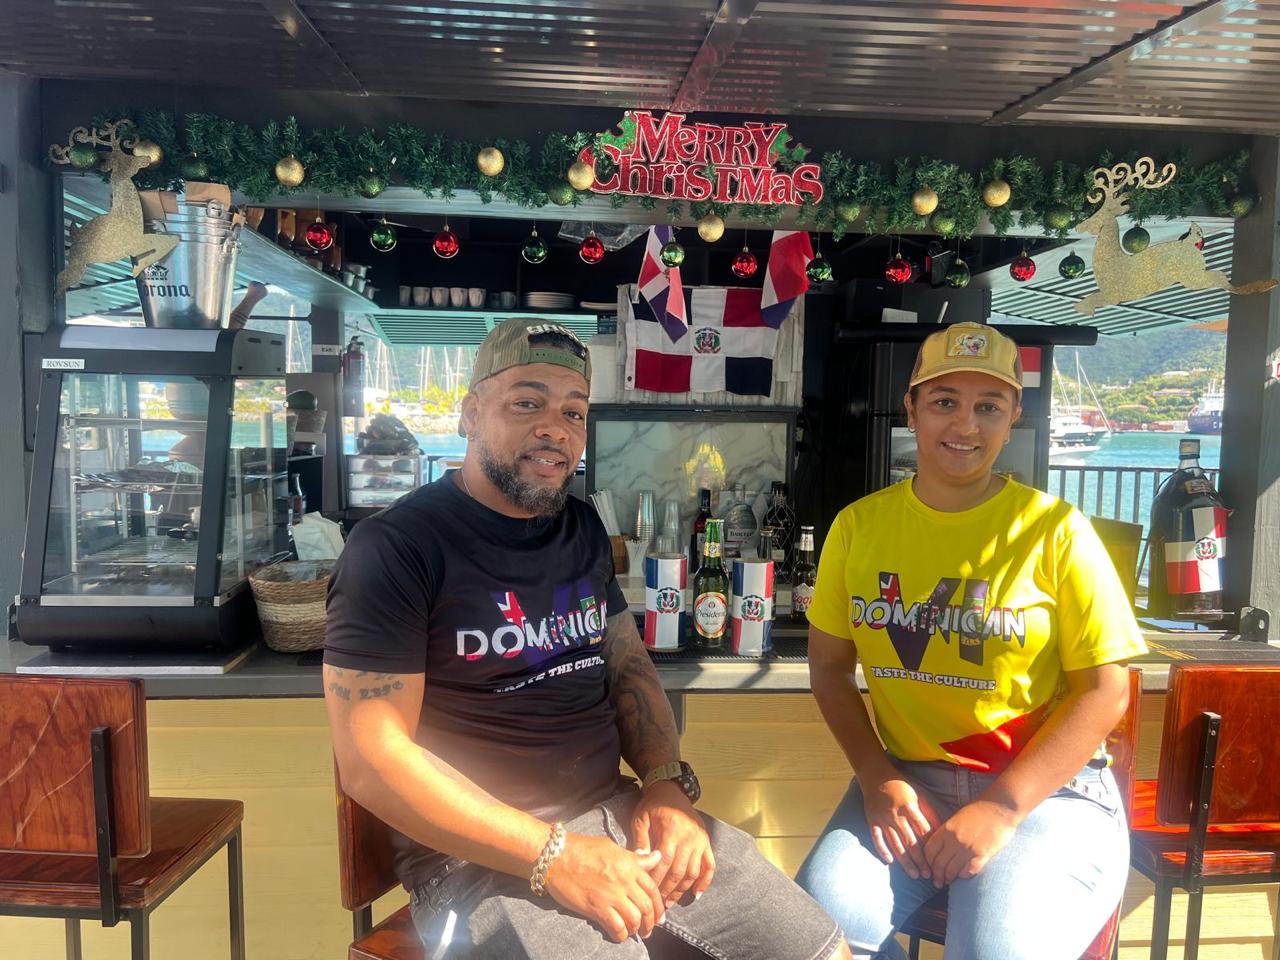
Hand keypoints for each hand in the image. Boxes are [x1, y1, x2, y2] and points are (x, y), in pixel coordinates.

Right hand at [543, 833, 665, 941]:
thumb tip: (655, 857)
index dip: (659, 905)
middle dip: (651, 921)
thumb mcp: (612, 848)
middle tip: (649, 929)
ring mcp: (611, 895)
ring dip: (637, 929)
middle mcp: (624, 881)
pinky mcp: (597, 908)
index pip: (652, 889)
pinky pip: (617, 927)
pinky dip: (621, 934)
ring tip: (635, 932)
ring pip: (635, 919)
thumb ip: (635, 858)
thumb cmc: (582, 848)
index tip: (659, 914)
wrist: (556, 856)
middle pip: (647, 907)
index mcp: (629, 865)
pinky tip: (620, 935)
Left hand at [632, 780, 715, 907]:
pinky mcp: (706, 843)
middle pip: (679, 871)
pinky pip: (710, 866)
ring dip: (682, 890)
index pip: (665, 862)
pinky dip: (705, 882)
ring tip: (670, 903)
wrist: (671, 791)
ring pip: (693, 872)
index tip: (648, 892)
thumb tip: (639, 862)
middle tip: (658, 904)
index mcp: (672, 831)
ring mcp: (700, 841)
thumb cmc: (653, 805)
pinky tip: (696, 894)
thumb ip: (640, 840)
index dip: (657, 879)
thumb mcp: (641, 818)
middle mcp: (689, 838)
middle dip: (668, 890)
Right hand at [860, 775, 941, 880]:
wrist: (876, 776)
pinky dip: (882, 850)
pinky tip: (890, 861)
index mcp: (910, 807)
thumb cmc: (902, 786)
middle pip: (910, 841)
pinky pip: (877, 838)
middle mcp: (895, 814)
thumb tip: (941, 831)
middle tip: (927, 875)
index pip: (923, 832)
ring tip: (914, 874)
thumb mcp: (919, 795)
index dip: (930, 848)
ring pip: (895, 844)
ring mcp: (882, 819)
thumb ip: (929, 813)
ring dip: (905, 861)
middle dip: (920, 860)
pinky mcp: (871, 821)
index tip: (937, 861)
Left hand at [922, 800, 1019, 887]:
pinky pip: (969, 871)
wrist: (1001, 806)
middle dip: (936, 875)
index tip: (929, 868)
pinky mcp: (983, 854)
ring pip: (952, 870)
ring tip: (948, 882)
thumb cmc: (980, 809)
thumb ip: (949, 831)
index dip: (928, 862)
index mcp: (947, 829)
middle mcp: (955, 840)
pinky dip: (964, 876)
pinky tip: (963, 876)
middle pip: (939, 863)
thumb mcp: (958, 816)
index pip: (930, 850)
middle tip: (937, 882)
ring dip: (948, 878)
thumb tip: (941, 845)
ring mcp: (968, 848)